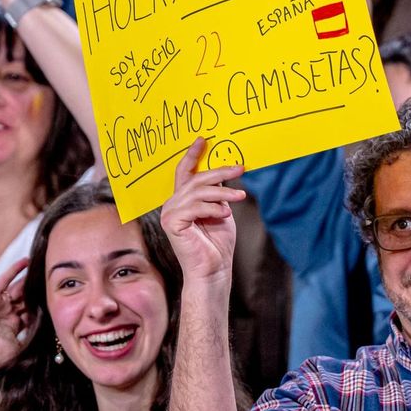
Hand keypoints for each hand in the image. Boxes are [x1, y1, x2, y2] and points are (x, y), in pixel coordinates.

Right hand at [159, 139, 245, 285]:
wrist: (213, 270)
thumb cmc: (217, 244)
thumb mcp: (220, 210)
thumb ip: (217, 193)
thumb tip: (225, 171)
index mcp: (181, 200)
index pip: (184, 172)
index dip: (192, 155)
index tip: (203, 140)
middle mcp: (172, 205)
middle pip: (195, 179)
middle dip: (219, 172)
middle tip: (240, 169)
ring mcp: (169, 214)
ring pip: (197, 192)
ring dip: (222, 192)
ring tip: (241, 196)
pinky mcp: (171, 224)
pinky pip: (195, 207)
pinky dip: (213, 209)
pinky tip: (226, 214)